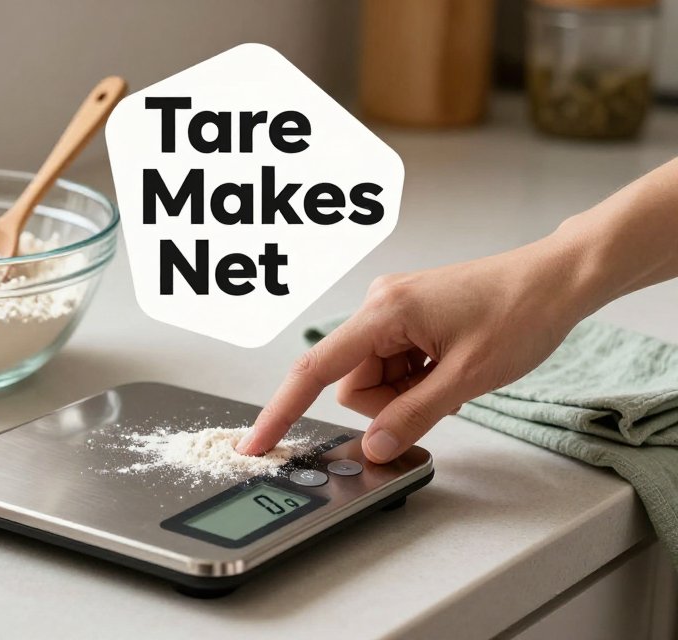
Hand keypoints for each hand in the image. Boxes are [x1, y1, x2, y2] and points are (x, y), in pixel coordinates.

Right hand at [236, 231, 595, 462]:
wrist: (556, 279)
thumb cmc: (520, 310)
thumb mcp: (468, 376)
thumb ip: (414, 415)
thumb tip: (375, 447)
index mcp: (383, 312)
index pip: (316, 370)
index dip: (282, 410)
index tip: (257, 443)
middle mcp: (378, 306)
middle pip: (353, 383)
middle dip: (390, 404)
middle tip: (442, 393)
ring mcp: (392, 310)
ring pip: (373, 379)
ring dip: (407, 392)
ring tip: (453, 376)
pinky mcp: (406, 317)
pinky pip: (392, 366)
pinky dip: (416, 379)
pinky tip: (449, 367)